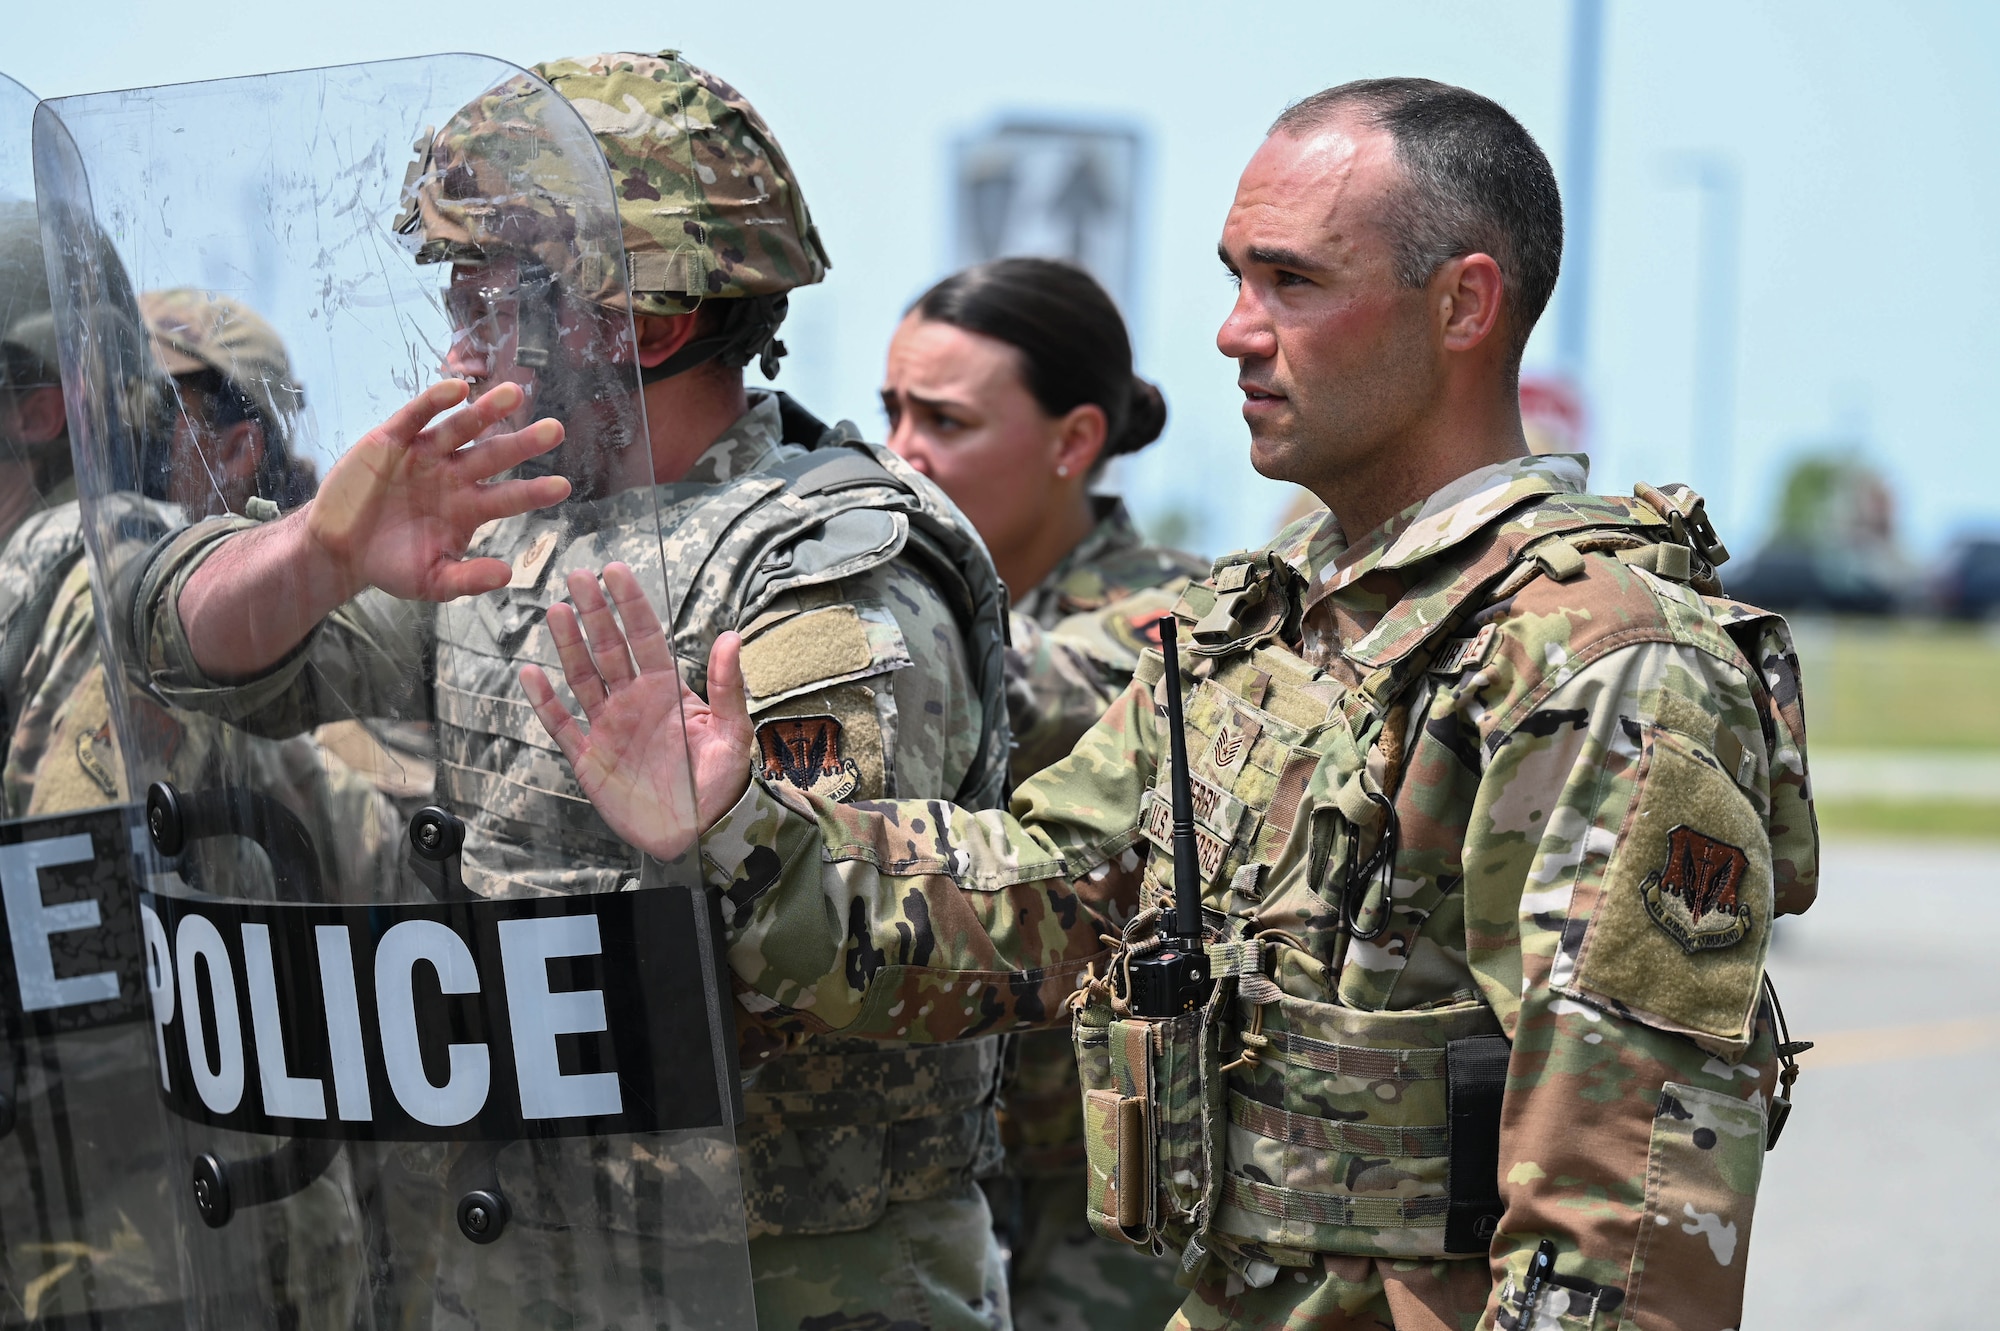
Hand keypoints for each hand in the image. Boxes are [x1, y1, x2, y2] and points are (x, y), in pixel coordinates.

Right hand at [307, 380, 570, 601]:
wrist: (339, 550)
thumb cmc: (391, 565)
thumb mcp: (432, 581)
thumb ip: (468, 578)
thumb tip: (507, 575)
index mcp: (469, 508)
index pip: (509, 497)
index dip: (534, 491)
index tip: (563, 487)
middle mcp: (454, 476)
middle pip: (494, 455)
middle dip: (523, 442)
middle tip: (556, 430)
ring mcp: (425, 455)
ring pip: (462, 427)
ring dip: (486, 410)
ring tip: (514, 394)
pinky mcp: (393, 439)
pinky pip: (417, 415)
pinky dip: (435, 401)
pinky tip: (457, 389)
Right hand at [520, 562, 755, 859]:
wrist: (698, 832)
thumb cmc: (721, 780)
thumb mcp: (731, 731)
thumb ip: (728, 686)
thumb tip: (731, 636)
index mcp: (666, 689)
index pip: (645, 637)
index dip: (630, 604)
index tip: (615, 570)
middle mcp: (633, 700)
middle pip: (608, 648)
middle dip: (594, 612)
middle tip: (577, 575)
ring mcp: (609, 727)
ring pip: (582, 677)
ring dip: (568, 645)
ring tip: (556, 610)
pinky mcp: (589, 758)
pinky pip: (561, 725)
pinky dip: (545, 702)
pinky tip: (530, 673)